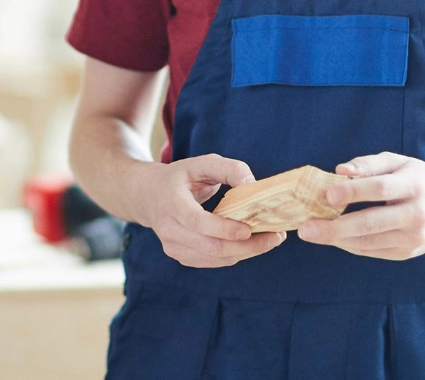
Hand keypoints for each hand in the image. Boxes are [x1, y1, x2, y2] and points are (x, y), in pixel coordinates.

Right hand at [137, 154, 286, 267]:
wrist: (148, 196)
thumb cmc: (181, 177)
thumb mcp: (201, 163)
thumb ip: (228, 168)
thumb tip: (252, 184)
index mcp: (171, 203)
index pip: (198, 223)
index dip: (225, 229)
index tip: (250, 228)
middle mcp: (169, 229)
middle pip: (212, 247)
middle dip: (247, 246)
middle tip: (275, 236)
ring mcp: (173, 247)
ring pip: (215, 258)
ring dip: (246, 252)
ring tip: (270, 240)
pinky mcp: (181, 256)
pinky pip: (213, 262)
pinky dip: (235, 255)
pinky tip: (251, 244)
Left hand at [295, 152, 424, 259]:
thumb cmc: (418, 178)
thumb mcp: (398, 162)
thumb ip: (368, 164)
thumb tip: (340, 171)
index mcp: (415, 186)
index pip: (381, 189)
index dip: (353, 192)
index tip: (326, 195)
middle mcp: (417, 214)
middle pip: (372, 222)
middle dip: (335, 227)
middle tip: (306, 229)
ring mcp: (414, 238)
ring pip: (369, 241)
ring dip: (337, 239)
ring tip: (312, 233)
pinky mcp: (408, 253)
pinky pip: (373, 250)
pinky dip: (350, 244)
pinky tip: (333, 237)